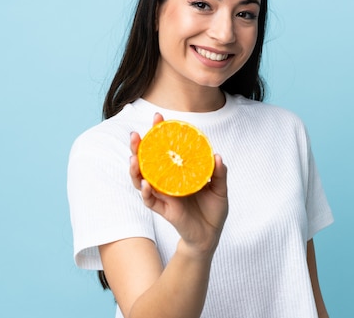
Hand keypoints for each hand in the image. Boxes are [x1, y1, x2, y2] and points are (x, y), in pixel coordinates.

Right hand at [129, 113, 228, 256]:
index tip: (157, 118)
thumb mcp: (220, 188)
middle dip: (138, 147)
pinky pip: (150, 201)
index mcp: (178, 171)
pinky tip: (145, 184)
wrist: (211, 234)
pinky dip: (146, 192)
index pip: (165, 148)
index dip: (159, 134)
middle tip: (135, 135)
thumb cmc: (213, 208)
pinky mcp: (164, 210)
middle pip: (146, 161)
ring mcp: (163, 195)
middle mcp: (166, 180)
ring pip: (141, 179)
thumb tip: (217, 157)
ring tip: (133, 158)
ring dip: (135, 169)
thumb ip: (219, 172)